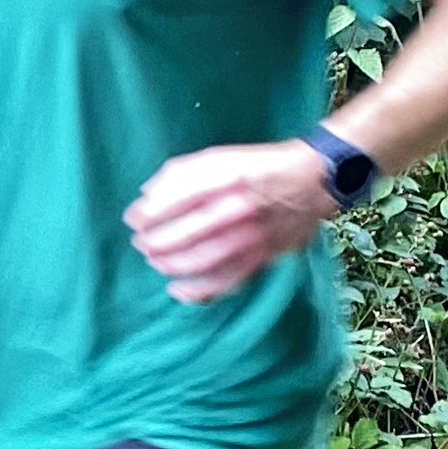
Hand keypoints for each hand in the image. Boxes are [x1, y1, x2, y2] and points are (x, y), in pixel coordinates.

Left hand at [124, 141, 339, 303]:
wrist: (313, 182)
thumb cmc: (261, 166)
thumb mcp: (221, 157)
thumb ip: (182, 174)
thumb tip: (147, 197)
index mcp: (226, 177)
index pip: (175, 200)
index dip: (148, 215)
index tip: (134, 219)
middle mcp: (238, 209)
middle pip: (183, 234)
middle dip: (154, 242)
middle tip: (141, 243)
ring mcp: (250, 237)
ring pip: (199, 261)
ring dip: (169, 265)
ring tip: (155, 261)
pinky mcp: (261, 258)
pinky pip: (223, 282)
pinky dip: (197, 291)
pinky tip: (177, 289)